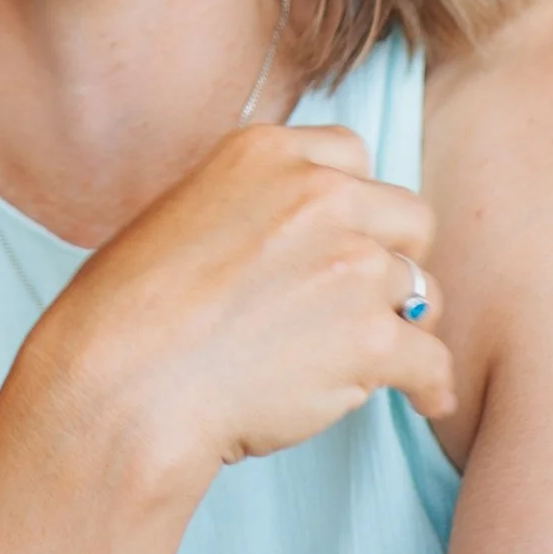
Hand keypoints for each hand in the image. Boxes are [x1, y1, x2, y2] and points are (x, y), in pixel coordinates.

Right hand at [26, 122, 450, 500]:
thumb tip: (280, 247)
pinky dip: (430, 385)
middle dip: (393, 259)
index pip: (349, 155)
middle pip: (406, 218)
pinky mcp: (370, 337)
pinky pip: (430, 359)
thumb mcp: (178, 216)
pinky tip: (424, 400)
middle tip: (369, 302)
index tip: (344, 240)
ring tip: (391, 360)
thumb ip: (245, 210)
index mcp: (265, 153)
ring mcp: (350, 263)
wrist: (122, 382)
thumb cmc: (124, 316)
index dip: (353, 205)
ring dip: (406, 325)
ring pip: (421, 291)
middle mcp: (318, 194)